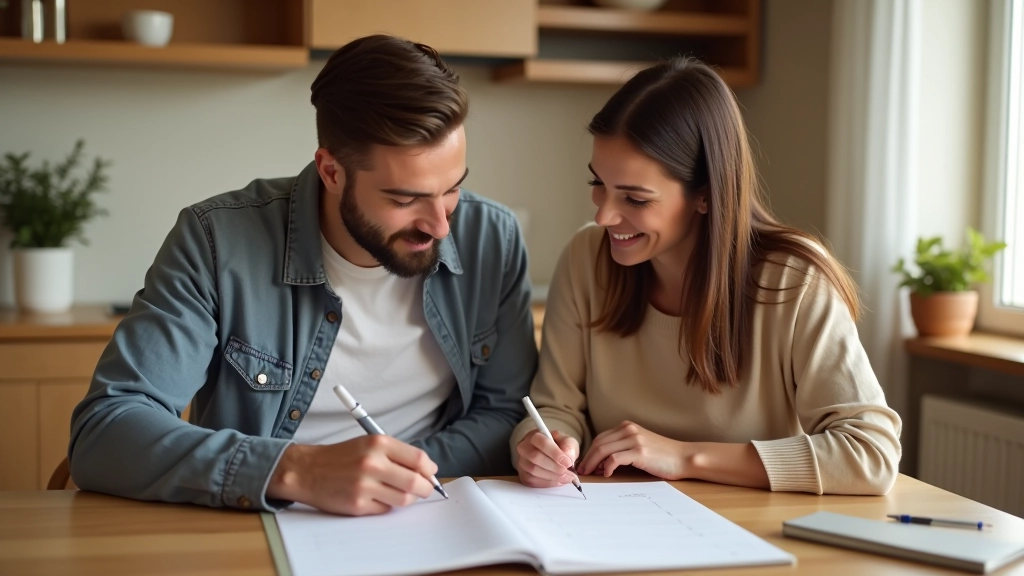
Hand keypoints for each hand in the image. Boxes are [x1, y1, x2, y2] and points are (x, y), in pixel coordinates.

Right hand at [267, 435, 437, 515]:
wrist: (308, 470)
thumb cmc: (341, 456)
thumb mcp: (369, 443)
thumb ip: (397, 454)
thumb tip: (427, 470)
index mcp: (379, 444)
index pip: (419, 459)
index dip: (430, 470)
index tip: (431, 474)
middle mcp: (373, 463)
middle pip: (416, 482)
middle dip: (426, 488)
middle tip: (424, 489)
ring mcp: (365, 486)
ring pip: (404, 499)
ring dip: (407, 498)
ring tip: (398, 492)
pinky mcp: (357, 505)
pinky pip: (385, 509)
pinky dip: (386, 505)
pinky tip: (376, 496)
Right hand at [516, 429, 580, 487]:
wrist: (555, 456)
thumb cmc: (560, 446)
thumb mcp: (568, 442)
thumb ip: (568, 446)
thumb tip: (567, 457)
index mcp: (535, 435)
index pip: (541, 442)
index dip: (555, 453)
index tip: (567, 462)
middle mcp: (524, 447)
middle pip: (535, 457)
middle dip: (553, 466)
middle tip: (566, 470)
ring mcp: (522, 462)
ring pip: (533, 470)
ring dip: (552, 476)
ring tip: (566, 477)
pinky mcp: (524, 475)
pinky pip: (533, 481)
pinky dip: (548, 483)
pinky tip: (558, 480)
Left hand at [578, 421, 690, 479]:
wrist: (684, 457)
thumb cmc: (663, 455)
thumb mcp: (640, 445)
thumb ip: (622, 448)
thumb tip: (601, 462)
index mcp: (627, 427)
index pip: (600, 438)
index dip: (589, 452)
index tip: (584, 464)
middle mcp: (629, 429)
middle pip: (598, 443)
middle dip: (587, 458)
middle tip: (582, 472)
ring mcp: (634, 439)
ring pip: (603, 450)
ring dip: (593, 463)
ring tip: (590, 474)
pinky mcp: (639, 452)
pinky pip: (614, 458)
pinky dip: (607, 467)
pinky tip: (607, 474)